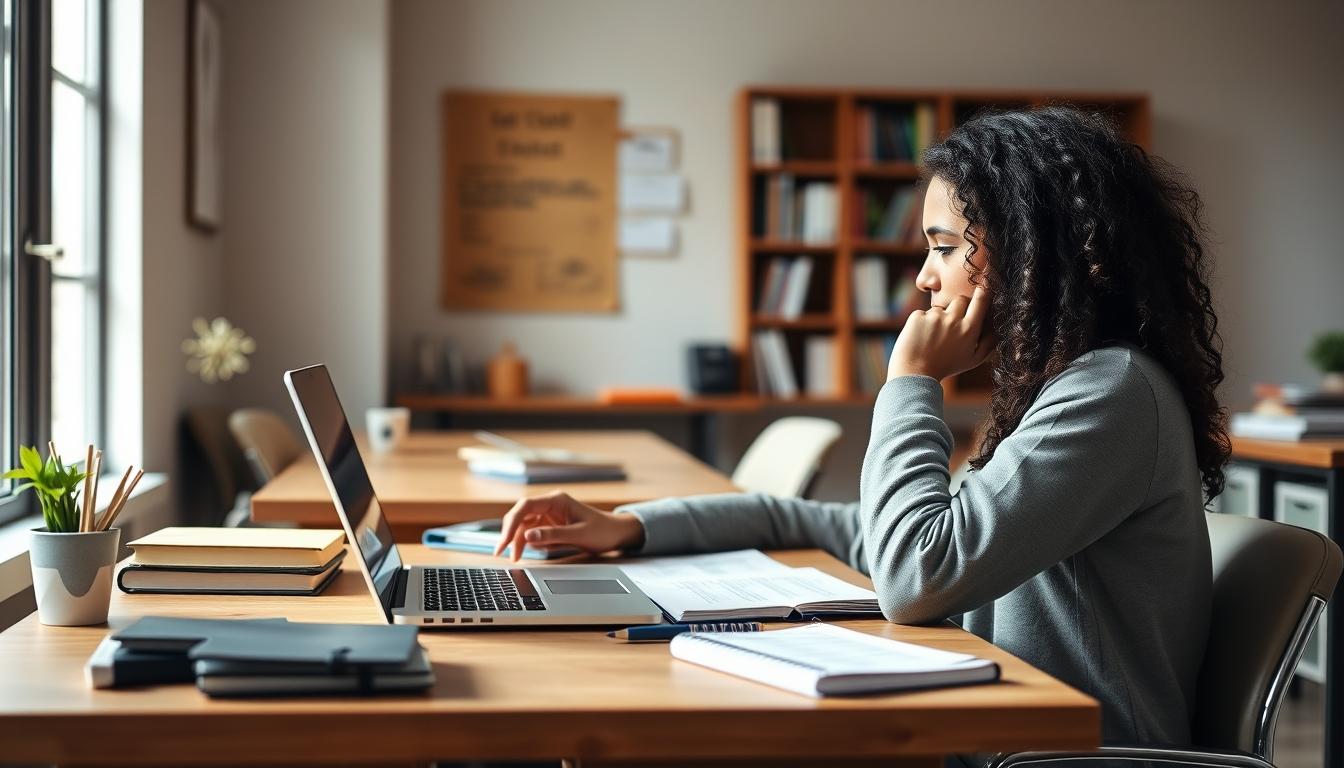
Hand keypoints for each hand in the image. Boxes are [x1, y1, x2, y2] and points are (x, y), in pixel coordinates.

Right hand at [492, 491, 645, 562]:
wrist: (616, 533)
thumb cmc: (602, 531)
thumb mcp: (579, 534)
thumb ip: (553, 535)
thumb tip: (528, 537)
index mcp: (557, 500)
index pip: (526, 506)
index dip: (512, 522)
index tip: (506, 540)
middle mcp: (550, 505)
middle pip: (521, 515)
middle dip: (510, 532)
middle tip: (501, 551)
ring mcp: (549, 515)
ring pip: (524, 525)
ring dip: (517, 540)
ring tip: (514, 557)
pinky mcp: (550, 526)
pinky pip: (532, 532)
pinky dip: (525, 542)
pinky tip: (523, 553)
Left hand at [888, 286, 994, 381]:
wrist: (914, 373)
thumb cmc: (946, 367)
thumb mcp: (972, 360)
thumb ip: (989, 344)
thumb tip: (999, 329)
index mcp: (970, 329)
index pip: (981, 300)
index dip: (983, 290)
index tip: (984, 283)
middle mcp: (953, 319)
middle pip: (961, 299)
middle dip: (959, 307)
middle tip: (952, 324)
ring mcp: (934, 317)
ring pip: (940, 308)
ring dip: (938, 318)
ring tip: (933, 338)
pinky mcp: (917, 316)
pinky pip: (923, 314)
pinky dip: (921, 323)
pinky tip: (920, 338)